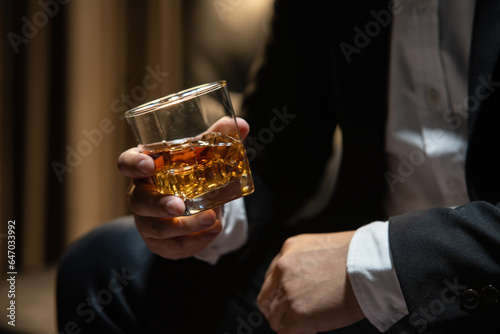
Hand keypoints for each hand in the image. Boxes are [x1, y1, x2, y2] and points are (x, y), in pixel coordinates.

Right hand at [117, 117, 249, 259]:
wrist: (195, 205)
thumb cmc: (189, 174)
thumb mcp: (201, 156)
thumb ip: (216, 139)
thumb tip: (242, 125)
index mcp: (146, 168)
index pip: (126, 163)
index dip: (133, 164)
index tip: (148, 163)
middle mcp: (141, 195)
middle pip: (140, 202)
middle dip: (159, 205)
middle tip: (180, 206)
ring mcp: (148, 221)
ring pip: (158, 228)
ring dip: (186, 227)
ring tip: (212, 219)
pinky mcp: (160, 243)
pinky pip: (174, 246)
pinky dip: (196, 240)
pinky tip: (214, 231)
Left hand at [257, 232, 364, 333]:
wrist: (371, 264)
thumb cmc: (358, 256)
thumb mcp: (322, 247)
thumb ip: (306, 263)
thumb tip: (305, 283)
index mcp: (289, 249)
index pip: (271, 277)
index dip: (279, 293)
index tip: (287, 301)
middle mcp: (283, 268)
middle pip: (266, 298)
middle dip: (277, 310)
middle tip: (291, 318)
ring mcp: (288, 291)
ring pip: (274, 318)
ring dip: (287, 323)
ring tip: (305, 324)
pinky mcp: (298, 314)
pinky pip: (285, 332)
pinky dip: (296, 333)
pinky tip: (310, 330)